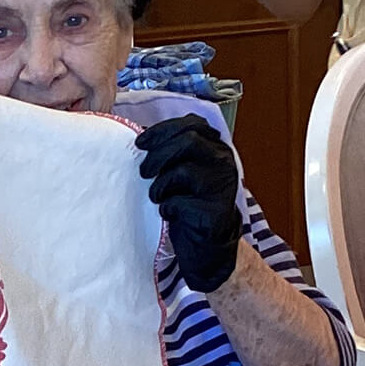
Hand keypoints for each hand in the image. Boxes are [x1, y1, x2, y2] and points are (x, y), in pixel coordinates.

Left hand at [135, 115, 242, 292]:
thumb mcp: (182, 170)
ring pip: (183, 172)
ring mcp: (223, 186)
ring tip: (156, 197)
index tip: (140, 142)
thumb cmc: (189, 201)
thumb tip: (140, 137)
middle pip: (188, 141)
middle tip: (144, 172)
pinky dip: (167, 207)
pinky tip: (169, 213)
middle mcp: (225, 162)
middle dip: (158, 155)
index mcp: (217, 147)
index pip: (192, 123)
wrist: (207, 242)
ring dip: (160, 186)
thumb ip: (171, 150)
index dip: (162, 130)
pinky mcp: (217, 211)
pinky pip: (181, 202)